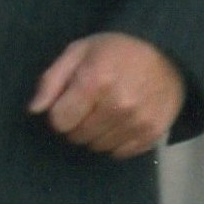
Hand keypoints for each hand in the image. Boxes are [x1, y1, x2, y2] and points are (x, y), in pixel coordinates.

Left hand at [29, 33, 185, 158]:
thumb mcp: (79, 51)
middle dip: (77, 123)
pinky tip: (122, 121)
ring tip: (107, 111)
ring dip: (96, 134)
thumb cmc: (117, 50)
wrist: (168, 53)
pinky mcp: (151, 134)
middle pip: (77, 137)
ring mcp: (137, 121)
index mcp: (95, 80)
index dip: (60, 112)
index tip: (70, 101)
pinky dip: (116, 141)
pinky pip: (119, 153)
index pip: (59, 121)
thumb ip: (52, 80)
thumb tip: (35, 109)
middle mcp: (117, 105)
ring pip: (98, 147)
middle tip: (91, 104)